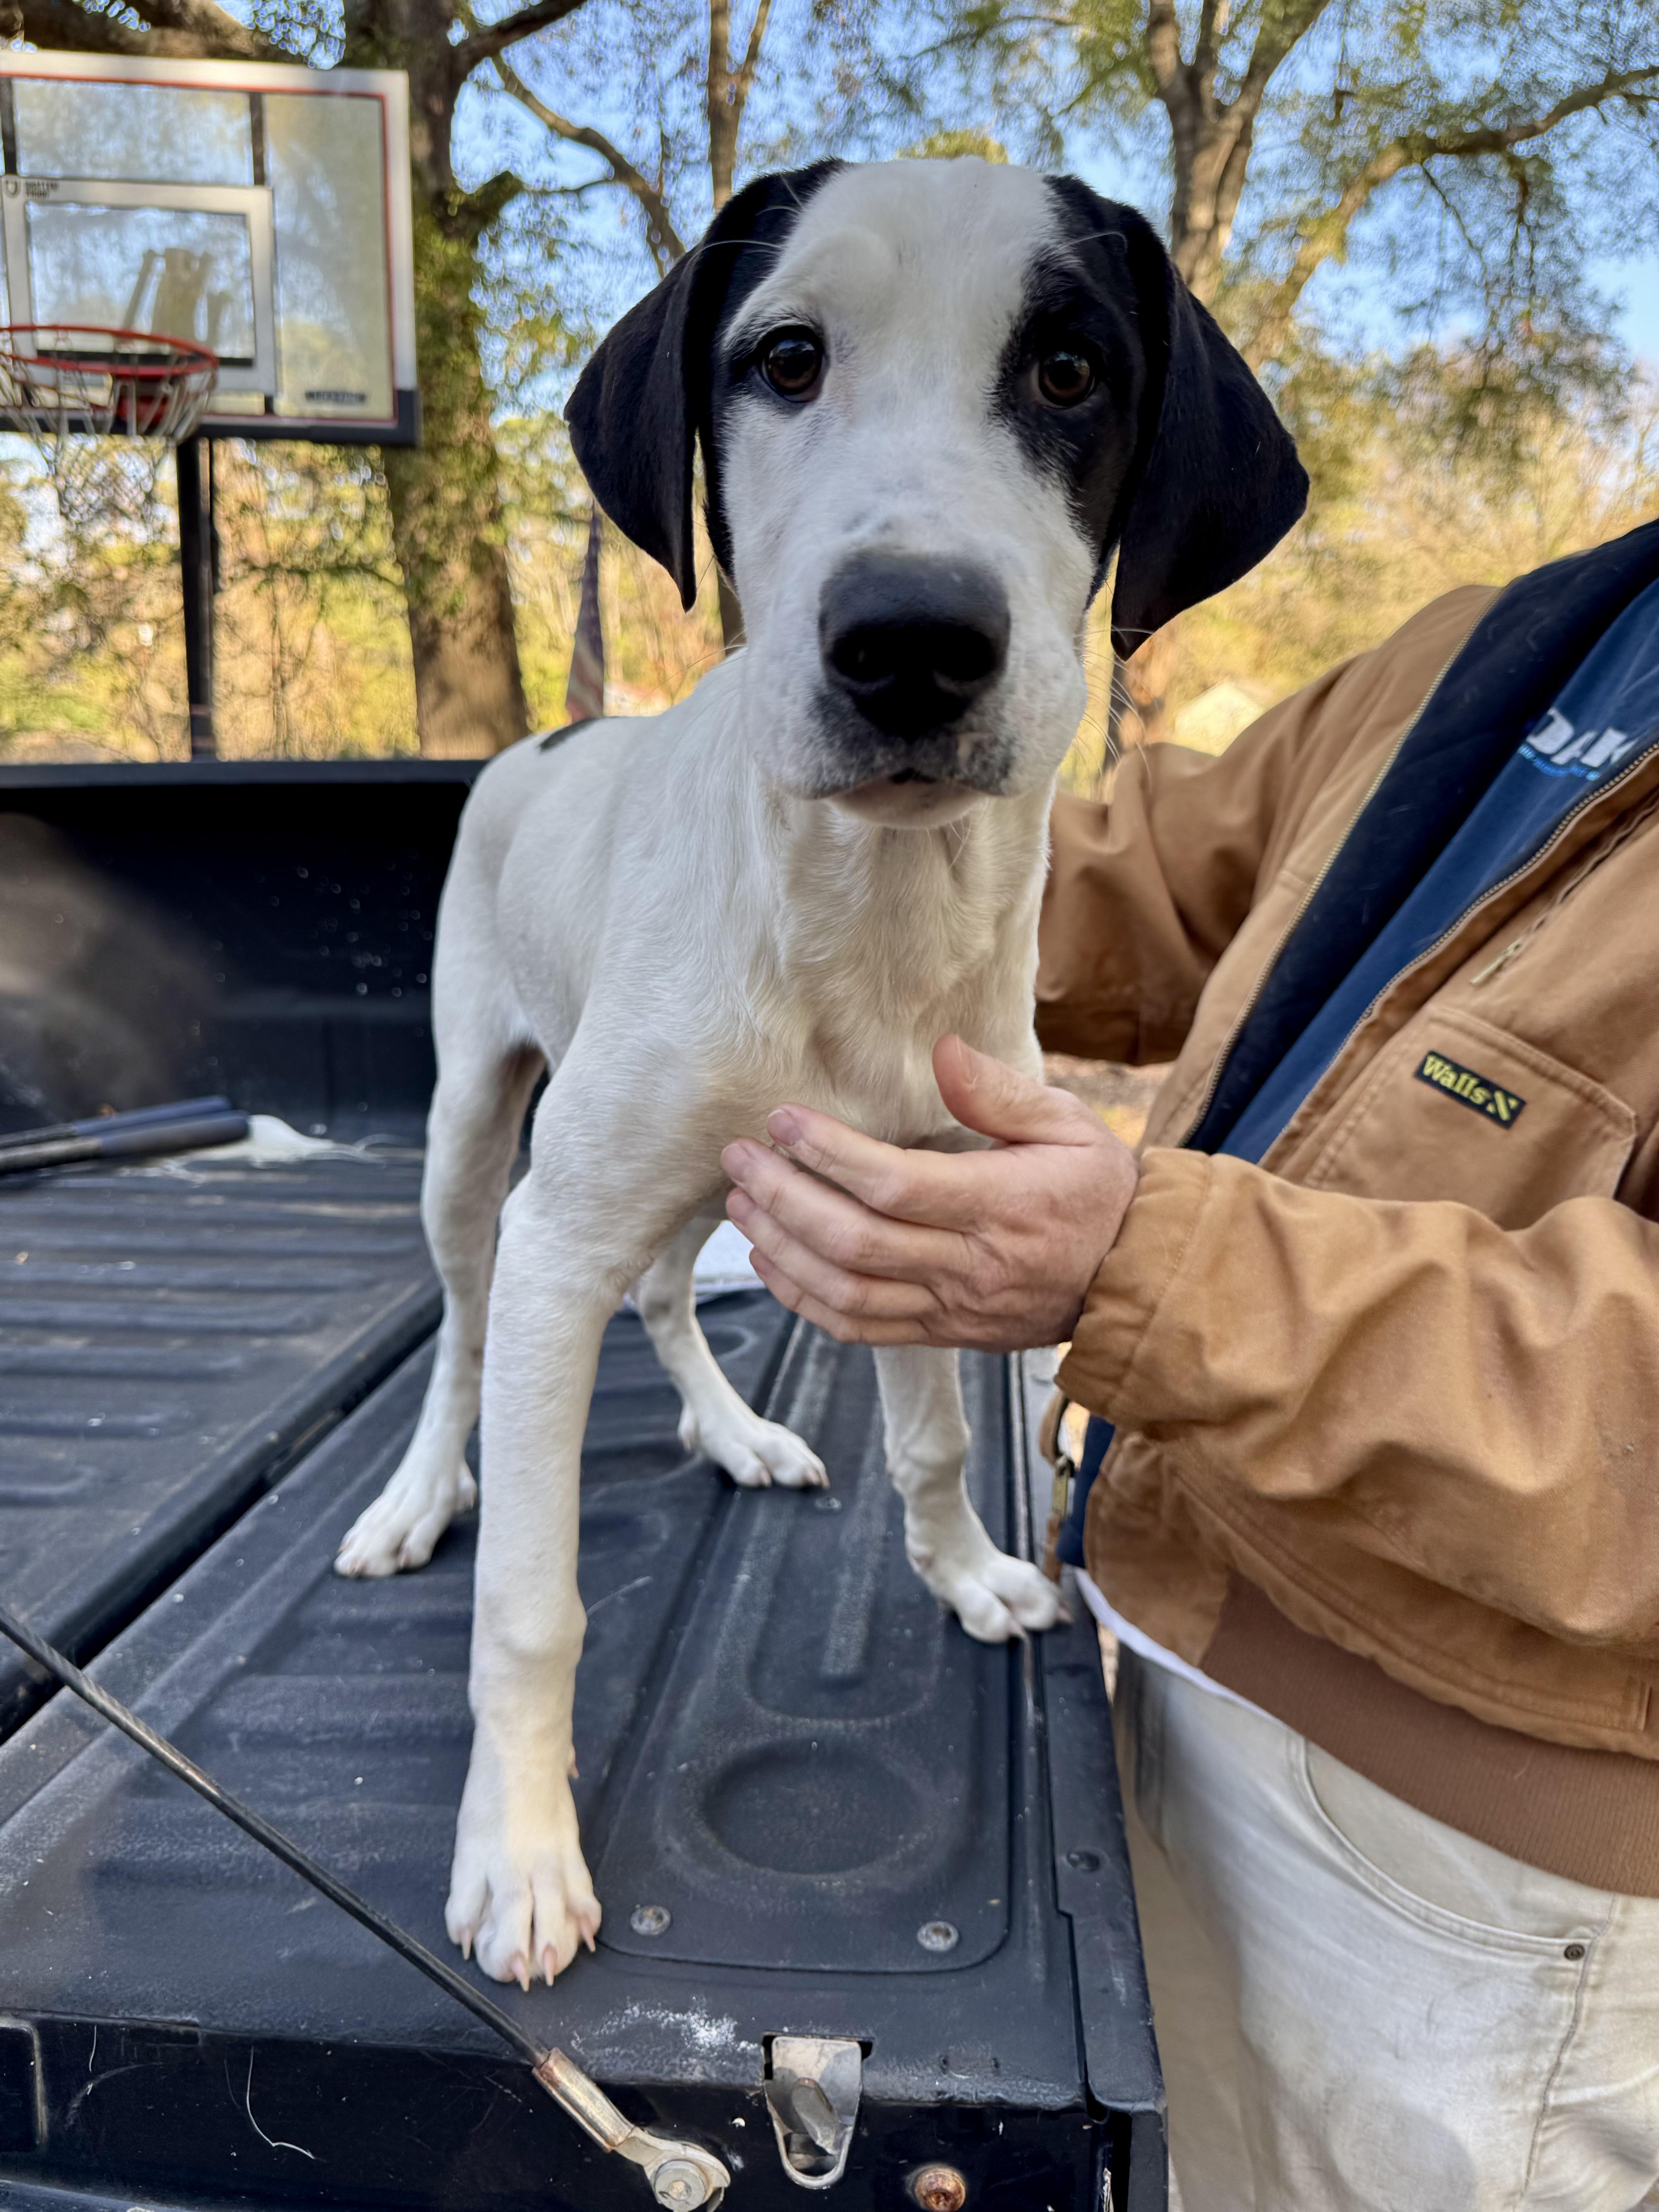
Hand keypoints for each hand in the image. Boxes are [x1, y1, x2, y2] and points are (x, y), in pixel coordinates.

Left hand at [721, 1035, 1139, 1350]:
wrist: (1136, 1279)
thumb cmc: (1099, 1191)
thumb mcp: (1071, 1123)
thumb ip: (1000, 1092)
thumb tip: (944, 1051)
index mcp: (1002, 1206)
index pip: (896, 1186)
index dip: (830, 1154)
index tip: (783, 1120)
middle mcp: (971, 1265)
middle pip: (855, 1244)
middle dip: (784, 1200)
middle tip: (739, 1159)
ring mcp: (953, 1307)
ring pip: (847, 1294)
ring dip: (782, 1250)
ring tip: (742, 1206)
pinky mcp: (943, 1333)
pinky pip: (860, 1329)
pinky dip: (805, 1300)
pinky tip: (771, 1262)